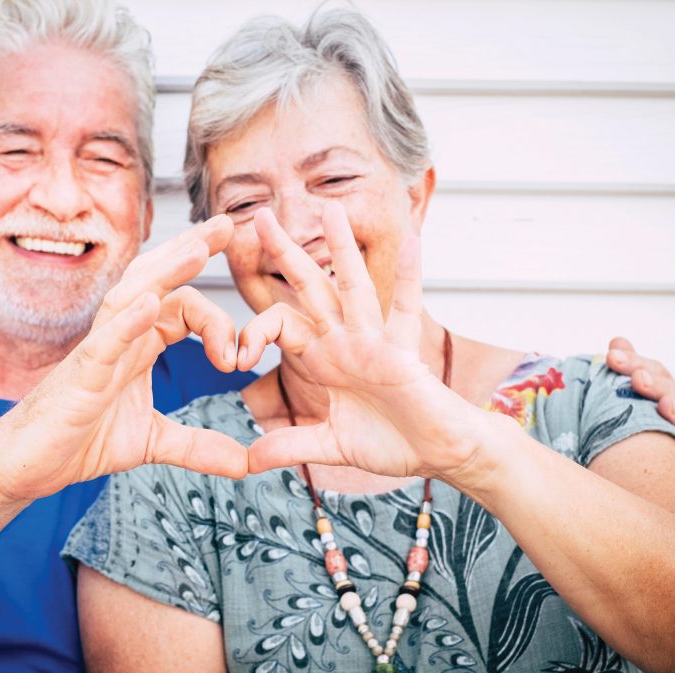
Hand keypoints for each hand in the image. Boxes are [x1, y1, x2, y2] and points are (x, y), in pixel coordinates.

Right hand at [0, 216, 248, 501]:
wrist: (26, 467)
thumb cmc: (77, 442)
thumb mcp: (152, 443)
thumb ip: (198, 446)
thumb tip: (245, 463)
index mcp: (139, 346)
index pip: (182, 307)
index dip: (217, 320)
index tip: (238, 359)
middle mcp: (120, 337)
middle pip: (158, 280)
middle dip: (192, 250)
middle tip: (229, 224)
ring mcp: (98, 351)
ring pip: (133, 296)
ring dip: (167, 271)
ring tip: (198, 249)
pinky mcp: (80, 375)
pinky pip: (105, 340)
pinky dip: (129, 321)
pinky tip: (150, 303)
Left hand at [239, 203, 489, 479]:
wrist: (439, 454)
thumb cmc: (393, 442)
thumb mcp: (330, 445)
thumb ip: (291, 445)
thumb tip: (248, 461)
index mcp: (325, 357)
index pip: (280, 325)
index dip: (254, 334)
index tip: (235, 360)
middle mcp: (345, 340)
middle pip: (309, 287)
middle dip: (284, 252)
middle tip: (258, 216)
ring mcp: (374, 342)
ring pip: (353, 286)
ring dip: (341, 248)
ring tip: (330, 208)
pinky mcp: (401, 354)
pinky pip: (405, 310)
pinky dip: (410, 278)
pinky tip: (412, 242)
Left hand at [606, 337, 674, 481]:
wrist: (629, 475)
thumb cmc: (624, 430)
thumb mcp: (618, 399)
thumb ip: (622, 370)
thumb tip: (618, 342)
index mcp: (663, 396)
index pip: (655, 373)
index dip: (636, 363)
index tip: (612, 356)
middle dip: (657, 385)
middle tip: (636, 379)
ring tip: (664, 406)